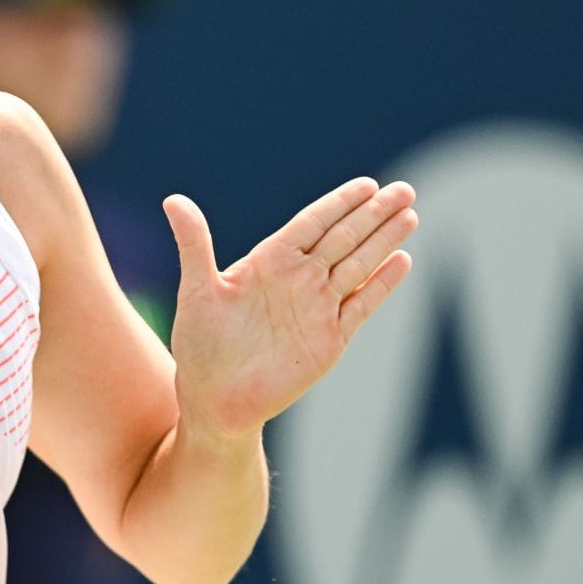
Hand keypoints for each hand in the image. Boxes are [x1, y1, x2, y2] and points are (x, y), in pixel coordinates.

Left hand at [163, 177, 417, 441]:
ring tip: (409, 215)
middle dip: (373, 215)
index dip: (339, 204)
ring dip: (384, 242)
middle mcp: (297, 280)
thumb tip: (173, 199)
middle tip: (404, 189)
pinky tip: (401, 261)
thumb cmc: (200, 344)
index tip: (367, 185)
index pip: (311, 224)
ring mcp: (317, 308)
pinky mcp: (330, 340)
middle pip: (343, 239)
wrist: (216, 399)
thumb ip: (194, 243)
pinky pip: (361, 305)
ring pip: (358, 266)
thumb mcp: (197, 290)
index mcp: (268, 263)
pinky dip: (382, 285)